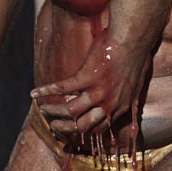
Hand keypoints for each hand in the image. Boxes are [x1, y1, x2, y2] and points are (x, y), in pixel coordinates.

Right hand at [31, 28, 148, 142]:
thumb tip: (119, 93)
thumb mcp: (134, 81)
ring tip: (43, 109)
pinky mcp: (87, 77)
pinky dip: (46, 91)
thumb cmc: (136, 54)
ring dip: (54, 111)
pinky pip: (62, 89)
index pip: (99, 128)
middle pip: (83, 126)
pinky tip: (35, 93)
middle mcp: (109, 104)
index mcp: (121, 106)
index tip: (73, 128)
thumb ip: (124, 92)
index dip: (84, 131)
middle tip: (54, 126)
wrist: (133, 39)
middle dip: (66, 128)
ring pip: (70, 110)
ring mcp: (98, 92)